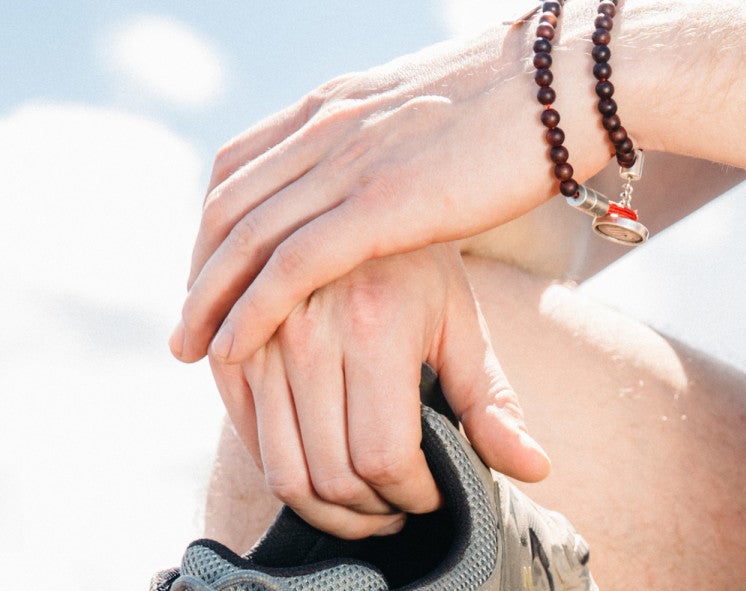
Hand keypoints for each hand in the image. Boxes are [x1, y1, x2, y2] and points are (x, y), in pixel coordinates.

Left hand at [175, 25, 605, 372]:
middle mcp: (325, 128)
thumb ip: (395, 154)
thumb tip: (399, 185)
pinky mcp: (381, 204)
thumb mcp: (431, 127)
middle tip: (182, 330)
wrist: (563, 84)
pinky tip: (232, 348)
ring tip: (189, 351)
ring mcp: (349, 163)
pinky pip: (291, 263)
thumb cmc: (521, 114)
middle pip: (227, 205)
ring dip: (208, 299)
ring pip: (246, 236)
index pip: (239, 169)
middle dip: (197, 272)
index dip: (212, 231)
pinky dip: (252, 308)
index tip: (207, 282)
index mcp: (333, 107)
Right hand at [213, 243, 548, 540]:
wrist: (339, 194)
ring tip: (367, 503)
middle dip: (376, 512)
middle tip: (401, 508)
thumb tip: (535, 470)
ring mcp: (257, 340)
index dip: (415, 496)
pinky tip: (324, 473)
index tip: (434, 495)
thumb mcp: (461, 324)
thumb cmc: (414, 266)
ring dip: (331, 512)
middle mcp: (305, 330)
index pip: (384, 458)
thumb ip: (493, 403)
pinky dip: (288, 477)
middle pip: (334, 477)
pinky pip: (251, 445)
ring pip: (285, 475)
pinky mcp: (227, 349)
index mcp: (373, 324)